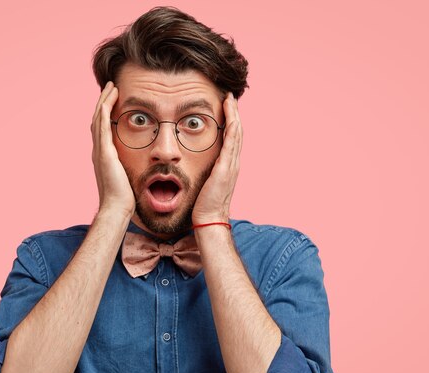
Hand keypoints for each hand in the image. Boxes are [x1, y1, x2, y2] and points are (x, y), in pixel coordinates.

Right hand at [90, 82, 134, 216]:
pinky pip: (103, 123)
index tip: (115, 101)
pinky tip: (111, 96)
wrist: (117, 208)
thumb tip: (144, 170)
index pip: (103, 129)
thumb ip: (131, 170)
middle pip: (98, 119)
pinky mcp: (104, 151)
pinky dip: (106, 107)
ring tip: (111, 87)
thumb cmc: (125, 200)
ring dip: (104, 100)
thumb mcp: (129, 180)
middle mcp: (99, 151)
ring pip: (99, 117)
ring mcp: (100, 150)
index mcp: (104, 157)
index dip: (107, 114)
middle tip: (111, 88)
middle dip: (104, 102)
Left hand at [192, 92, 241, 224]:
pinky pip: (232, 141)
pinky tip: (230, 114)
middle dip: (233, 113)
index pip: (231, 138)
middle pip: (236, 132)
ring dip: (234, 115)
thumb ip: (202, 172)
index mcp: (227, 166)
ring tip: (230, 99)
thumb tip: (192, 165)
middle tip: (230, 97)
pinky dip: (232, 125)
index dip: (229, 122)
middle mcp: (233, 162)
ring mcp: (231, 164)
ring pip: (236, 133)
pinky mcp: (226, 166)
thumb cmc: (202, 205)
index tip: (224, 108)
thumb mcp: (204, 183)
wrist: (208, 219)